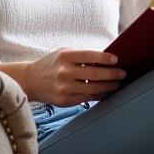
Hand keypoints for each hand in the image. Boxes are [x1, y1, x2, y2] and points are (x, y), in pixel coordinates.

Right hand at [0, 49, 125, 105]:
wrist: (30, 80)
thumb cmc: (51, 64)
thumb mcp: (63, 54)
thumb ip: (81, 56)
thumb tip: (106, 60)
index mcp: (65, 56)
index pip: (90, 55)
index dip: (105, 58)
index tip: (116, 59)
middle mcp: (64, 72)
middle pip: (95, 74)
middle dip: (112, 74)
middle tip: (122, 73)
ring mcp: (64, 87)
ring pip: (93, 88)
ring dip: (108, 86)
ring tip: (116, 84)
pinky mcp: (64, 100)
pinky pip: (86, 98)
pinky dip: (97, 95)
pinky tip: (104, 91)